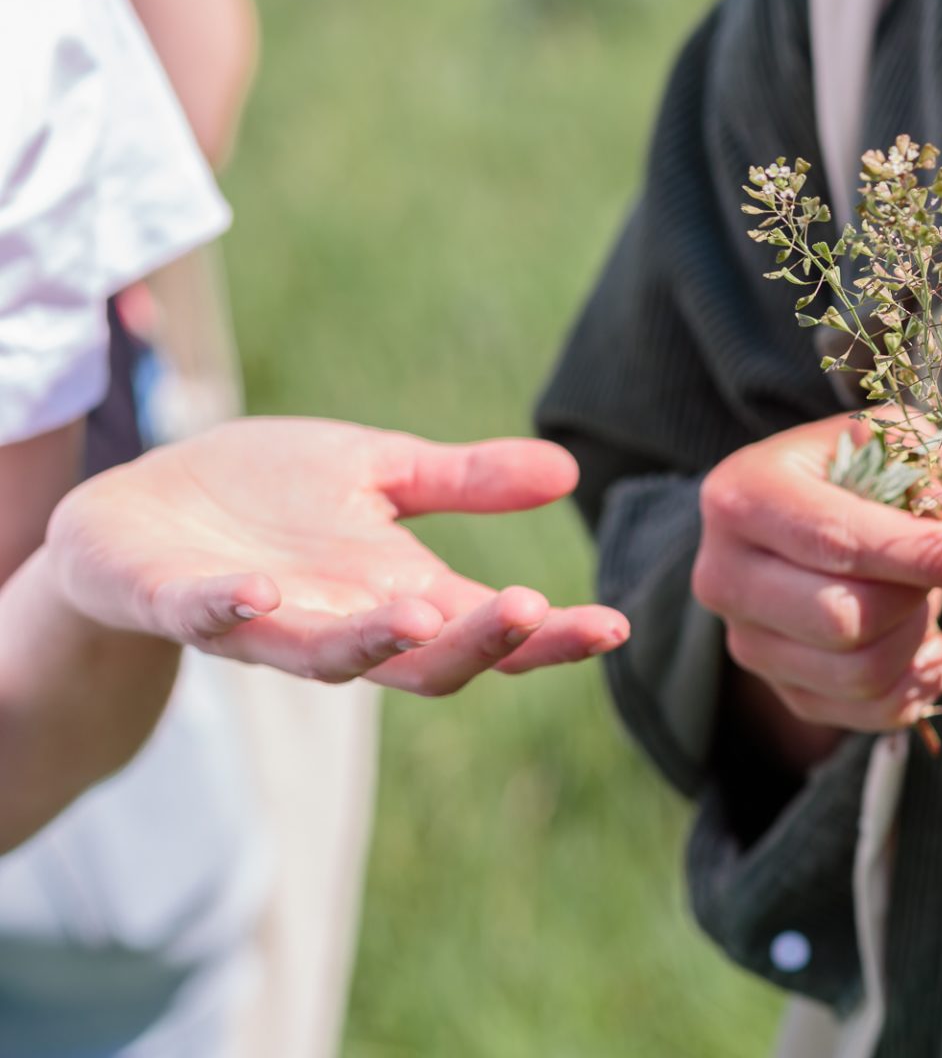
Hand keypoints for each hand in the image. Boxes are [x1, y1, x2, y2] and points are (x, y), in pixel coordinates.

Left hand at [46, 417, 628, 695]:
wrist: (134, 510)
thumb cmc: (263, 496)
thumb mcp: (378, 471)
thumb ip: (464, 481)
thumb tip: (567, 471)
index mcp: (397, 595)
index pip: (488, 627)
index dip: (551, 637)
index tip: (614, 625)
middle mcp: (339, 624)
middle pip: (425, 662)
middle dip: (480, 643)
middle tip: (534, 611)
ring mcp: (260, 625)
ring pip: (325, 658)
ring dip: (372, 644)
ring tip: (419, 615)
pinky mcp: (179, 602)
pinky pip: (205, 620)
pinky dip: (233, 613)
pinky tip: (261, 594)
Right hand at [693, 414, 941, 742]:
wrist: (811, 517)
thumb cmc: (857, 471)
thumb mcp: (889, 444)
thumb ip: (931, 474)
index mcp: (742, 496)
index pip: (838, 541)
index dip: (919, 554)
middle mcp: (723, 575)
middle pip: (841, 618)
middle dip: (914, 597)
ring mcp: (745, 641)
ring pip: (858, 673)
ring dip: (917, 639)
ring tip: (928, 600)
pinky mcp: (779, 689)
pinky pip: (866, 713)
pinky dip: (915, 685)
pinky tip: (927, 644)